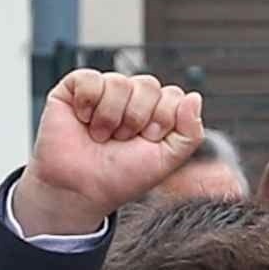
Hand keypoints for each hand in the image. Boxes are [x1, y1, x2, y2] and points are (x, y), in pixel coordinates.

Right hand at [18, 69, 211, 238]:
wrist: (81, 190)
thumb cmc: (121, 177)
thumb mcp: (166, 160)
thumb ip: (191, 132)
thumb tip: (194, 97)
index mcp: (154, 111)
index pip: (172, 95)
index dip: (162, 119)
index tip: (148, 141)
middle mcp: (131, 97)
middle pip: (148, 85)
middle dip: (137, 118)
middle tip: (122, 140)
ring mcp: (104, 91)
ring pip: (119, 81)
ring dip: (111, 117)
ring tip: (101, 136)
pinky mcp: (75, 88)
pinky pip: (90, 79)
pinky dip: (88, 104)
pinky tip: (84, 121)